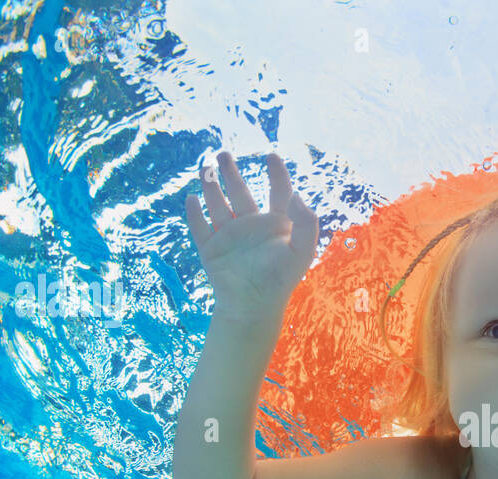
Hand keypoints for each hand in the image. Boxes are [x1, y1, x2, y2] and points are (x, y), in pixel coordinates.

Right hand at [185, 151, 318, 318]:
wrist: (253, 305)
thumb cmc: (281, 279)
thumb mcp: (302, 250)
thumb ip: (306, 222)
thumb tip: (297, 194)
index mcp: (276, 225)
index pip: (278, 193)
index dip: (277, 174)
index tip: (271, 156)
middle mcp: (252, 226)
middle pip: (240, 192)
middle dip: (231, 172)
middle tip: (222, 154)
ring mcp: (230, 236)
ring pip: (218, 205)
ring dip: (211, 187)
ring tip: (205, 168)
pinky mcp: (211, 249)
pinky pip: (200, 227)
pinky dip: (194, 213)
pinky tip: (191, 199)